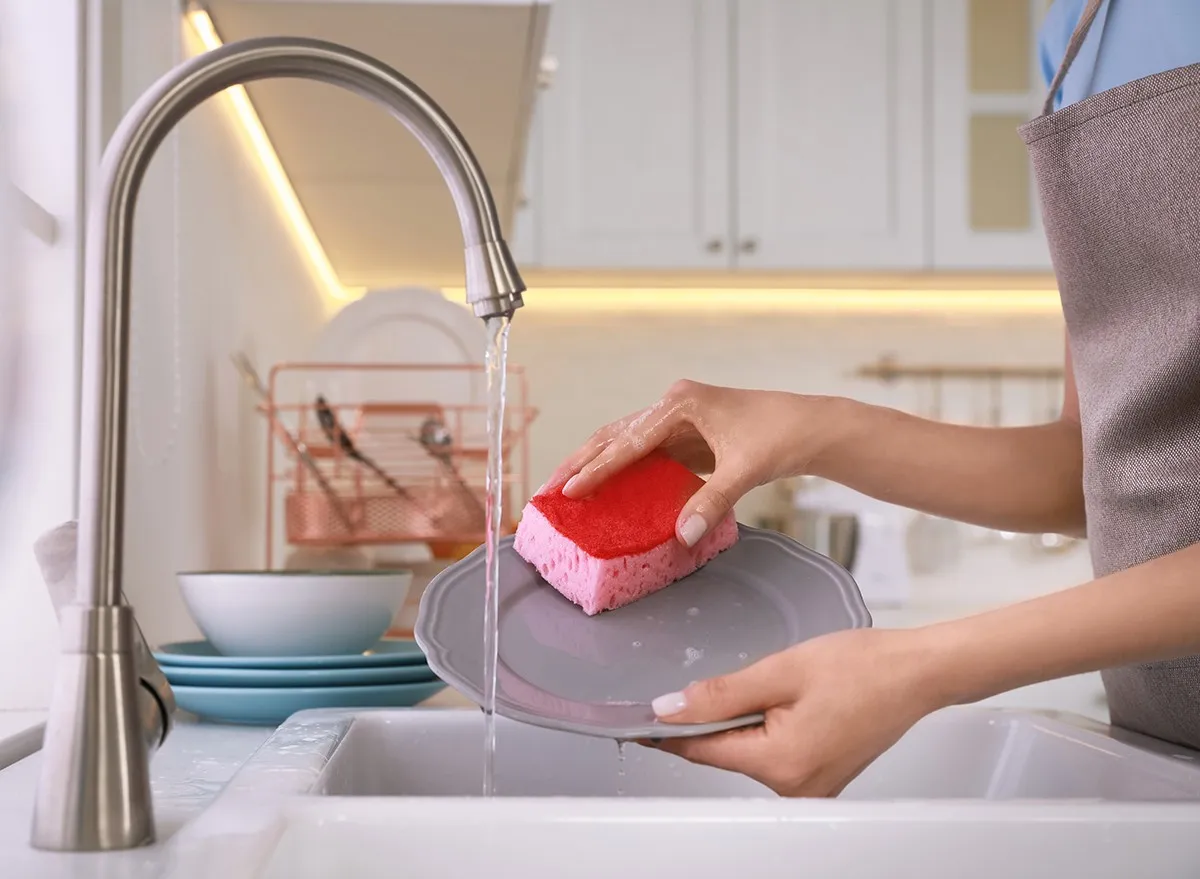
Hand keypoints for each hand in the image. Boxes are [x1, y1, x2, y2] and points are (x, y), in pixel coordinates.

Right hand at [547, 380, 824, 546]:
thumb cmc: (780, 436)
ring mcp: (677, 421)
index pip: (627, 441)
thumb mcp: (744, 471)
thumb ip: (711, 504)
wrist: (809, 427)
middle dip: (580, 462)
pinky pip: (644, 456)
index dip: (596, 468)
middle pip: (614, 436)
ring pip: (624, 444)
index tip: (568, 490)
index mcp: (680, 403)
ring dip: (596, 466)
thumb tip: (681, 536)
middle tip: (548, 491)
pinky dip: (623, 473)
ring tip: (565, 490)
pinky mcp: (685, 438)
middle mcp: (672, 406)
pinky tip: (607, 493)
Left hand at [644, 628, 944, 796]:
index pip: (701, 751)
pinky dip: (766, 727)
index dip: (666, 731)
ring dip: (742, 720)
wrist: (917, 671)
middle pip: (725, 752)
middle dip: (712, 718)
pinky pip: (775, 754)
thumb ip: (720, 694)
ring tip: (774, 684)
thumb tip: (670, 709)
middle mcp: (796, 788)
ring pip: (750, 752)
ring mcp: (811, 787)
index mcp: (781, 764)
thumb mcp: (780, 670)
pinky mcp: (822, 776)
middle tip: (718, 680)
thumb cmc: (862, 666)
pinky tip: (783, 700)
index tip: (635, 721)